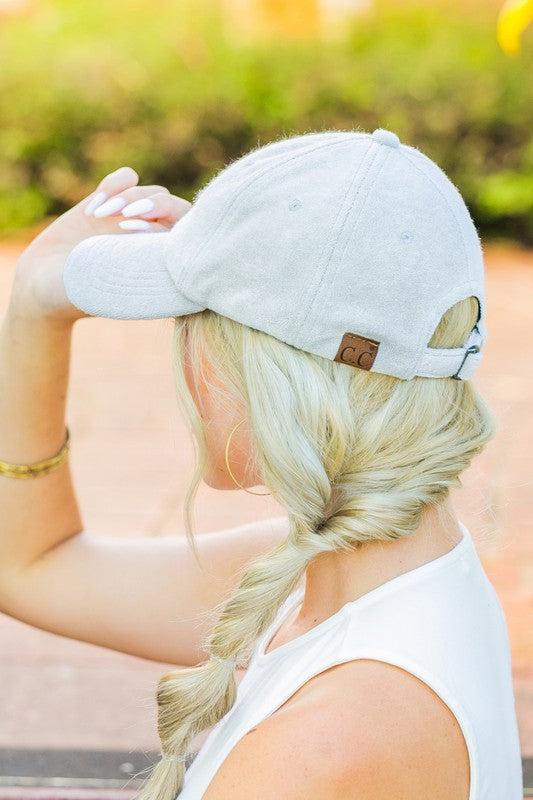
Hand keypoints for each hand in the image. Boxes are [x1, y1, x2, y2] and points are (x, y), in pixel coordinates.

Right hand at [8, 166, 191, 325]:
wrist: (41, 283)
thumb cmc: (74, 295)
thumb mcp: (101, 286)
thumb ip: (129, 265)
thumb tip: (158, 242)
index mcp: (162, 266)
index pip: (185, 236)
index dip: (162, 229)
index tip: (130, 235)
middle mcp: (153, 241)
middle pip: (176, 208)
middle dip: (154, 206)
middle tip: (123, 219)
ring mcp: (135, 219)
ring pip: (153, 191)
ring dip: (129, 197)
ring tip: (100, 217)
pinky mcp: (112, 202)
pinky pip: (127, 178)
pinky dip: (114, 184)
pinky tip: (92, 209)